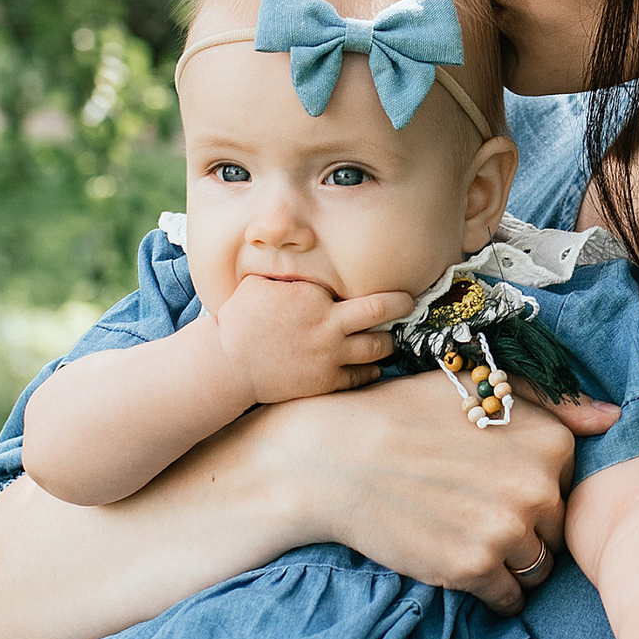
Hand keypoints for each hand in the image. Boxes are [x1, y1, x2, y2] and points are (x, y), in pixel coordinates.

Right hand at [211, 277, 413, 404]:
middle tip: (410, 302)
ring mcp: (330, 355)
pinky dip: (371, 370)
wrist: (228, 364)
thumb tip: (300, 258)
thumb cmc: (240, 320)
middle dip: (402, 304)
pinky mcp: (326, 381)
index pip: (355, 288)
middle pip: (382, 311)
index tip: (389, 286)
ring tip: (388, 338)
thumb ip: (289, 275)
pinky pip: (361, 376)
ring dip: (387, 341)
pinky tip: (371, 365)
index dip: (372, 287)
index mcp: (315, 295)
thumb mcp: (261, 283)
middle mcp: (329, 324)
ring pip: (378, 347)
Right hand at [254, 375, 614, 612]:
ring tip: (465, 537)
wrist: (334, 459)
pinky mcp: (475, 570)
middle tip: (472, 512)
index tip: (490, 481)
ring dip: (509, 563)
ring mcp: (508, 532)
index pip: (565, 486)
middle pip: (556, 532)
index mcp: (549, 441)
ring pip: (537, 570)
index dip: (528, 488)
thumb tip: (612, 417)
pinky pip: (509, 600)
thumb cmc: (403, 416)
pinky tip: (458, 564)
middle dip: (524, 529)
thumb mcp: (478, 389)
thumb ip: (551, 402)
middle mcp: (539, 487)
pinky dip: (491, 592)